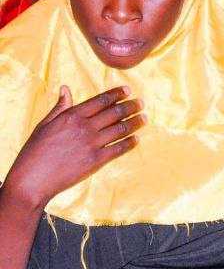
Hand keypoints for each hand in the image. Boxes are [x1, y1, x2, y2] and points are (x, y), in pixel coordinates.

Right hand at [2, 86, 142, 212]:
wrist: (32, 179)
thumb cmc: (35, 151)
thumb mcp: (44, 125)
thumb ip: (60, 107)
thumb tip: (65, 88)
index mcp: (72, 116)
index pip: (101, 101)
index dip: (116, 94)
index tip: (128, 90)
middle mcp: (85, 127)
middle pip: (115, 112)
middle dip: (131, 106)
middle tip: (141, 103)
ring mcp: (92, 144)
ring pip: (121, 129)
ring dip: (136, 122)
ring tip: (144, 118)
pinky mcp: (96, 161)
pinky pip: (119, 149)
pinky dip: (130, 143)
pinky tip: (136, 139)